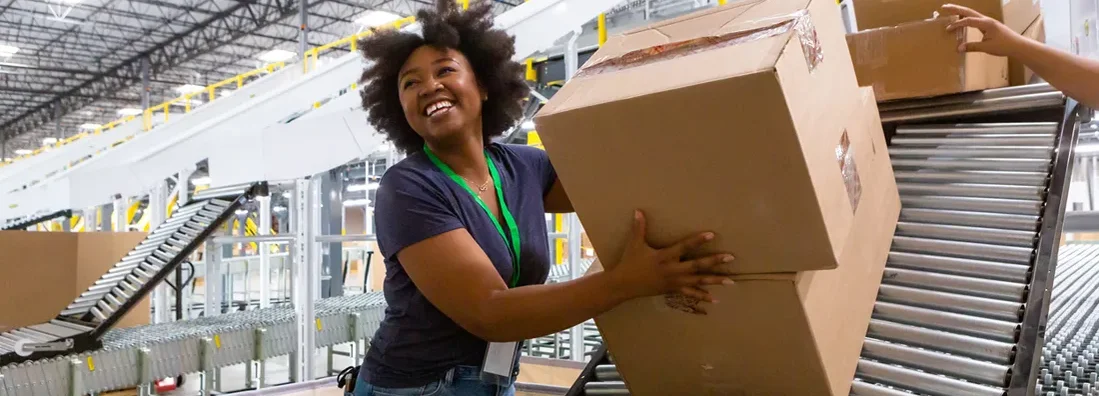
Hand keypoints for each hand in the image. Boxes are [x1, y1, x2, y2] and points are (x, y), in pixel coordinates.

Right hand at [608, 210, 734, 306]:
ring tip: (731, 281)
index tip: (712, 235)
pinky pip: (690, 294)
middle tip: (730, 257)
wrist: (623, 285)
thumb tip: (638, 210)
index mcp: (664, 256)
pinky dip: (703, 296)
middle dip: (714, 261)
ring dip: (714, 280)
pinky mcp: (673, 290)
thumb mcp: (634, 244)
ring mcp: (674, 282)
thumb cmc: (630, 262)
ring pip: (697, 281)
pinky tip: (716, 298)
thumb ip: (639, 227)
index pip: (684, 247)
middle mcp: (672, 270)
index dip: (697, 240)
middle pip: (696, 266)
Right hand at [940, 4, 1026, 56]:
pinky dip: (966, 17)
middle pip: (969, 11)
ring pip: (972, 13)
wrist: (1017, 45)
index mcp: (986, 23)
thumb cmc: (1003, 46)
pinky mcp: (989, 25)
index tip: (948, 29)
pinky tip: (963, 19)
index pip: (968, 20)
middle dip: (956, 9)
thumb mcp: (987, 47)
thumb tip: (958, 48)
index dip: (957, 24)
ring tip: (950, 10)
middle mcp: (986, 19)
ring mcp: (988, 21)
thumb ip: (972, 47)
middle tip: (944, 6)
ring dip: (961, 11)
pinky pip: (975, 18)